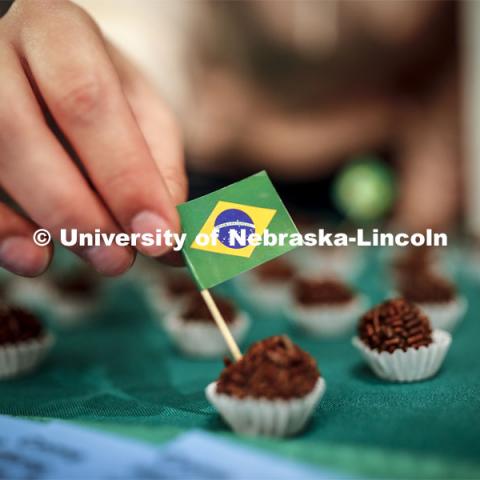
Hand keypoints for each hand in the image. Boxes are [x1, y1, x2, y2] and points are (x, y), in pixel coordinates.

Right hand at [0, 0, 186, 276]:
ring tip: (101, 259)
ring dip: (49, 226)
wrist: (50, 66)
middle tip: (122, 258)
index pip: (86, 100)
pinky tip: (33, 257)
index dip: (124, 174)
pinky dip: (1, 232)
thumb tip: (171, 242)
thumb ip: (159, 168)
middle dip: (81, 210)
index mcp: (59, 32)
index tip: (159, 233)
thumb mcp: (143, 113)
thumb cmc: (104, 90)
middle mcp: (0, 53)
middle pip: (24, 131)